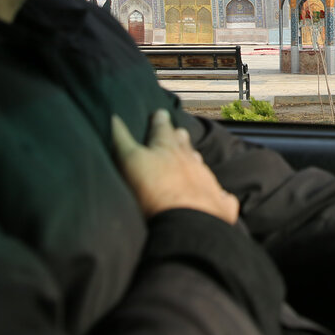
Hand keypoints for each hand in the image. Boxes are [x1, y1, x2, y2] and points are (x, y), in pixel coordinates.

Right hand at [111, 111, 239, 224]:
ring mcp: (207, 181)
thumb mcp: (129, 161)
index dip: (159, 120)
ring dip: (195, 161)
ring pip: (200, 165)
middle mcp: (190, 160)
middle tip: (179, 132)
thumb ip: (120, 139)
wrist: (187, 222)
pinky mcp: (219, 203)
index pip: (162, 128)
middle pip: (184, 144)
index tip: (160, 112)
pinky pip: (221, 196)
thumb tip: (113, 115)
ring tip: (192, 158)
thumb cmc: (154, 190)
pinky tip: (218, 196)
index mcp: (168, 148)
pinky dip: (218, 194)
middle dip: (179, 137)